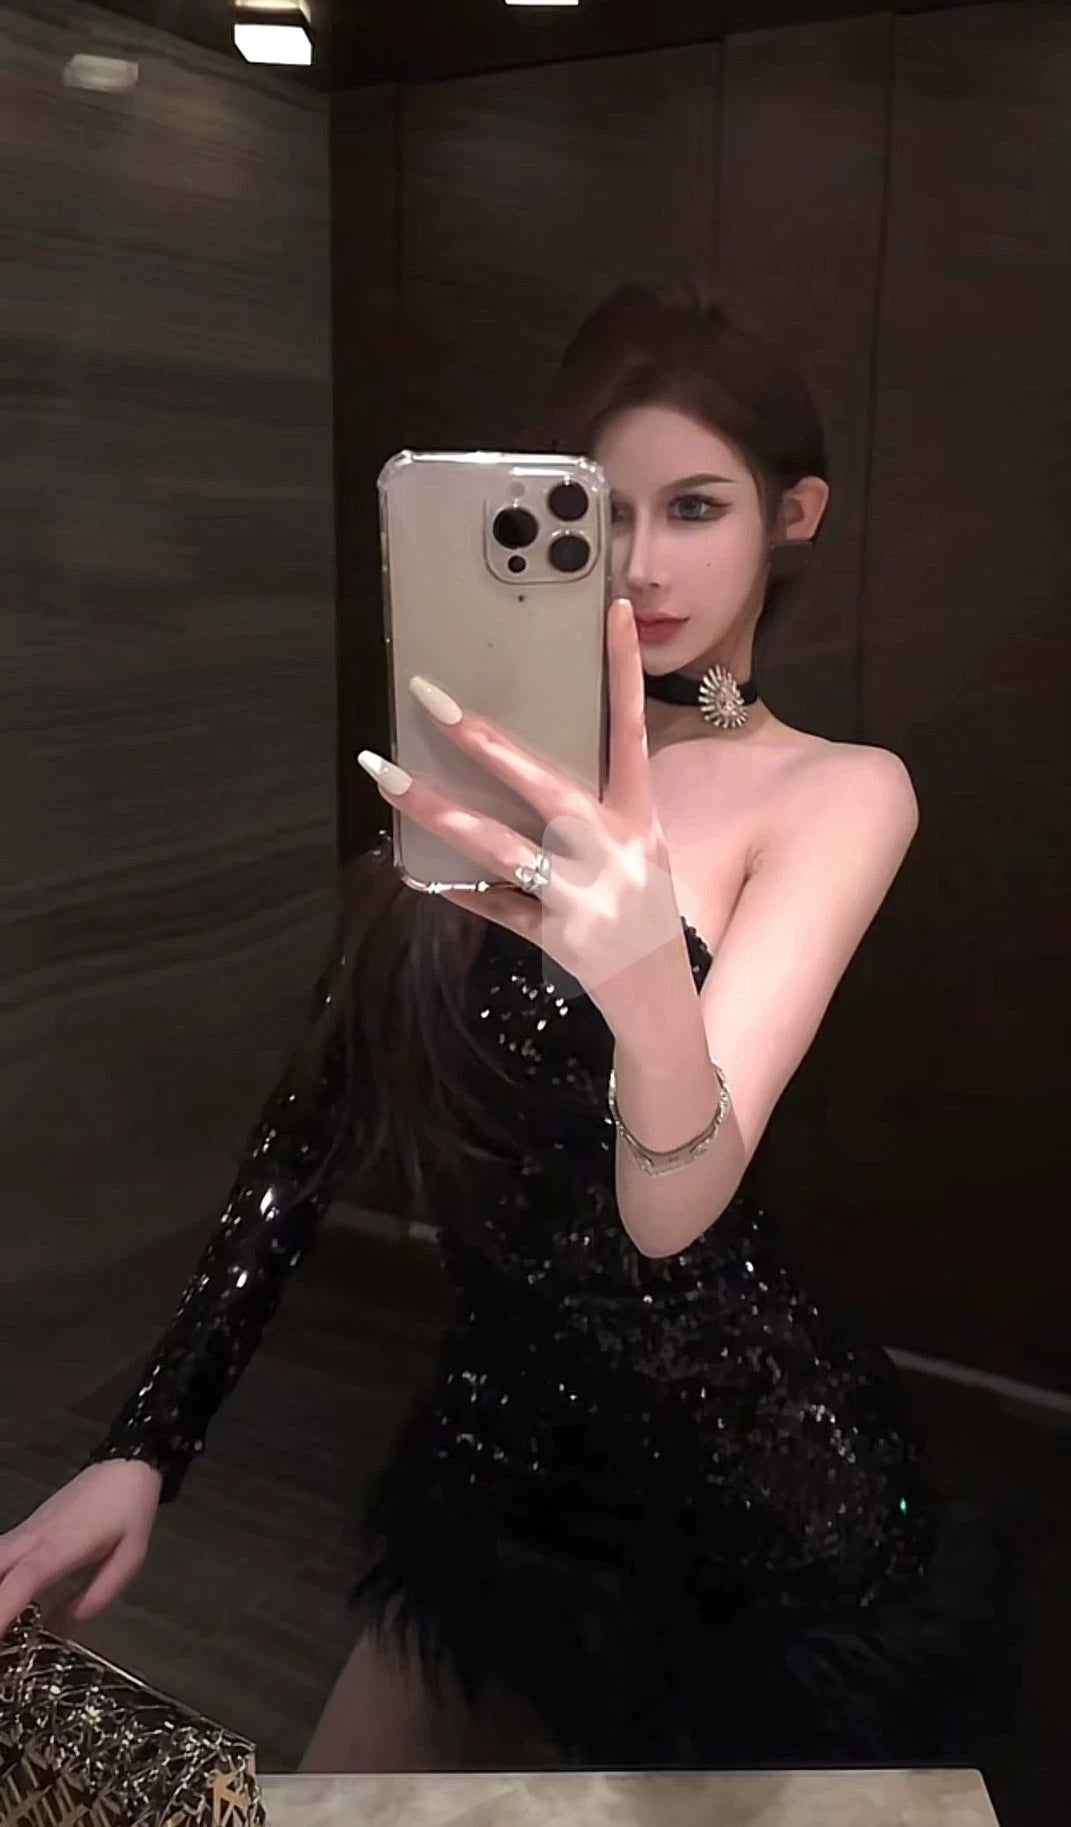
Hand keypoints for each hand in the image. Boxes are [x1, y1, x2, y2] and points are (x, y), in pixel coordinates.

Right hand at [0, 1461, 162, 1637]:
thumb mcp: (129, 1558)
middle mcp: (33, 1539)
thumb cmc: (130, 1511)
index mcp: (60, 1548)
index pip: (22, 1581)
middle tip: (0, 1637)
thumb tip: (61, 1629)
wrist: (125, 1466)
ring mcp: (26, 1531)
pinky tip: (4, 1597)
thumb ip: (97, 1595)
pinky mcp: (25, 1529)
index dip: (1, 1610)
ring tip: (3, 1625)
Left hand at [356, 597, 685, 1033]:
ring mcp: (584, 895)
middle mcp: (614, 850)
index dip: (624, 671)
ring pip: (498, 844)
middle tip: (430, 698)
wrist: (661, 1008)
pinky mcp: (556, 936)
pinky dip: (459, 891)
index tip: (612, 611)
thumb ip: (589, 818)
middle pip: (542, 782)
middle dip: (484, 739)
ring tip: (388, 778)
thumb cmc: (644, 918)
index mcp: (638, 820)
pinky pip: (494, 906)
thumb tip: (522, 772)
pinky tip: (417, 874)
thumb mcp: (636, 858)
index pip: (633, 731)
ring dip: (438, 810)